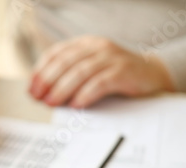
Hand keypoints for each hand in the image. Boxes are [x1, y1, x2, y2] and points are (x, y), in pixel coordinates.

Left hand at [29, 36, 173, 107]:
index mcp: (86, 44)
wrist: (153, 77)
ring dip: (62, 89)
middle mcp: (97, 47)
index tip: (31, 89)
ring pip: (81, 72)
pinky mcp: (124, 72)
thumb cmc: (117, 77)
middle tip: (38, 97)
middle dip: (48, 80)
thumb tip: (44, 94)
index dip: (41, 70)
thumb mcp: (92, 71)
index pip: (57, 53)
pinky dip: (86, 94)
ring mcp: (112, 58)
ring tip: (52, 103)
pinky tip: (76, 105)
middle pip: (66, 62)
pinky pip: (100, 82)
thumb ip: (71, 77)